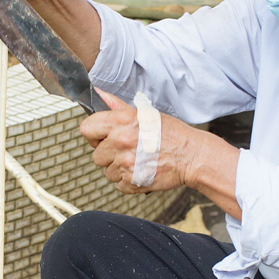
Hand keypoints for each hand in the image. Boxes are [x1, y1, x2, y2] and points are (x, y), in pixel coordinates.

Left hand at [82, 90, 237, 197]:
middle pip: (96, 154)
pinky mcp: (132, 181)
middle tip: (129, 150)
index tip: (104, 138)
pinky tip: (142, 170)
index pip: (86, 129)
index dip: (95, 135)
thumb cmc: (171, 134)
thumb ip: (118, 106)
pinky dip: (129, 181)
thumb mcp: (145, 113)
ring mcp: (126, 163)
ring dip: (120, 169)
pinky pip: (118, 185)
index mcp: (121, 121)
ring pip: (107, 172)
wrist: (191, 156)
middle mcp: (121, 141)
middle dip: (110, 155)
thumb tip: (99, 93)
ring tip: (138, 160)